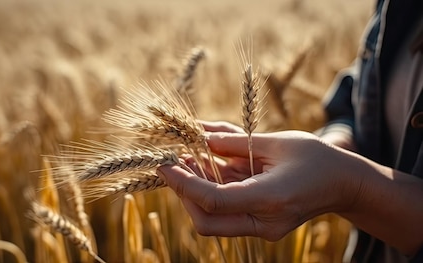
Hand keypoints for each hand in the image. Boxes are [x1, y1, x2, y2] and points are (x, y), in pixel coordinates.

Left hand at [157, 128, 361, 240]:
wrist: (344, 184)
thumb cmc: (316, 158)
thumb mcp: (274, 142)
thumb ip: (234, 142)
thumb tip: (198, 137)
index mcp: (270, 199)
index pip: (213, 201)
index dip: (183, 184)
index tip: (163, 164)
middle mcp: (264, 222)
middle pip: (207, 221)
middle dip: (183, 192)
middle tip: (172, 163)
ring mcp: (261, 228)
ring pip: (213, 219)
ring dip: (194, 190)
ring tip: (185, 158)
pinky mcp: (258, 225)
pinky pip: (225, 213)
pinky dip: (209, 190)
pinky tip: (204, 166)